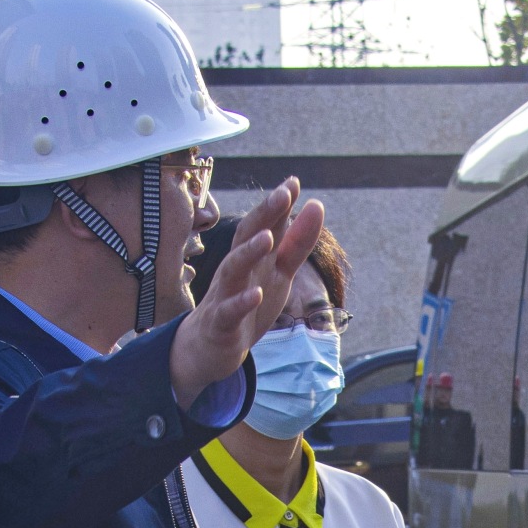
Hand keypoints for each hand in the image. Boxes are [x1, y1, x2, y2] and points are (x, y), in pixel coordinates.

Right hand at [169, 178, 323, 409]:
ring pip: (234, 268)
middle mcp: (237, 269)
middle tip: (282, 194)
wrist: (212, 346)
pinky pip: (229, 310)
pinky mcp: (222, 323)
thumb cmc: (247, 301)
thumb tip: (315, 204)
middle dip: (264, 215)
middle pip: (247, 237)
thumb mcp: (279, 272)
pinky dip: (241, 302)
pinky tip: (256, 294)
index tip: (293, 182)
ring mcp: (226, 294)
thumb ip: (297, 242)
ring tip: (267, 237)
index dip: (279, 204)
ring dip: (249, 252)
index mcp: (253, 256)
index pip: (265, 224)